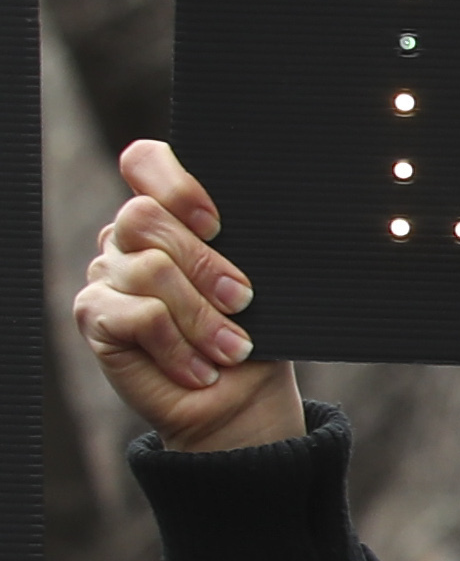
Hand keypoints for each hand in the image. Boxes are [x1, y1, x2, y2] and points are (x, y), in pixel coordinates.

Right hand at [75, 141, 303, 456]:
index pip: (146, 162)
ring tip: (232, 348)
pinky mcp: (95, 313)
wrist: (239, 398)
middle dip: (205, 264)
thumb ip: (243, 240)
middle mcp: (130, 237)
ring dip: (202, 317)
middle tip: (242, 301)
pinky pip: (139, 316)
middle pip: (146, 217)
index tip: (217, 224)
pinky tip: (199, 368)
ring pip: (150, 271)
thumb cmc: (255, 331)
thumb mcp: (260, 277)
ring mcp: (107, 273)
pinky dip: (179, 347)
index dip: (175, 183)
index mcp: (170, 215)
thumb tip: (263, 215)